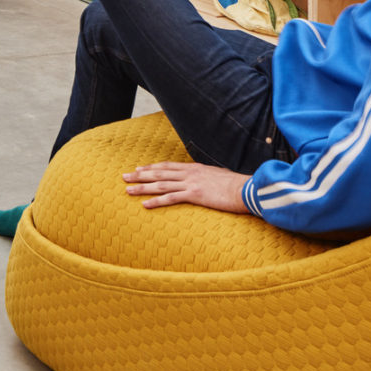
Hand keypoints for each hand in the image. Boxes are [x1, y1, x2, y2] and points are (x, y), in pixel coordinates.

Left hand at [123, 161, 249, 213]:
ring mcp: (190, 183)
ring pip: (160, 184)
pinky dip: (156, 201)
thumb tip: (207, 179)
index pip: (168, 166)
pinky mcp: (194, 195)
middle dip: (140, 175)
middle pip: (159, 173)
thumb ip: (208, 177)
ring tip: (128, 190)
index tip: (139, 169)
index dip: (152, 167)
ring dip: (142, 187)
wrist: (245, 189)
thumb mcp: (219, 176)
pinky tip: (145, 204)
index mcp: (194, 168)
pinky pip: (170, 198)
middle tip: (125, 177)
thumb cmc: (236, 185)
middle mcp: (189, 173)